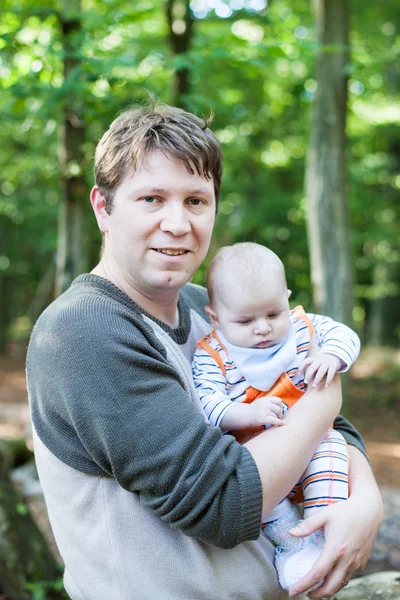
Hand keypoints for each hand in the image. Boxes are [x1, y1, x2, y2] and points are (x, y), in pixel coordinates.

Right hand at [247, 396, 284, 427]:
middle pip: (278, 409)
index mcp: (265, 399)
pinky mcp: (263, 418)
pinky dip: (279, 422)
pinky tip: (282, 424)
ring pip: (275, 416)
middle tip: (278, 417)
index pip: (278, 400)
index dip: (280, 406)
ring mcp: (263, 411)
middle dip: (279, 414)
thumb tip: (282, 407)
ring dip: (275, 419)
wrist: (244, 415)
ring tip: (272, 420)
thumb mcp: (261, 402)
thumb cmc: (254, 410)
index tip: (278, 410)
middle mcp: (265, 404)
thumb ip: (270, 402)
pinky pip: (274, 420)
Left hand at [287, 448, 383, 597]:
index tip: (292, 592)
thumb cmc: (345, 511)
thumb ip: (307, 525)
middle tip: (302, 592)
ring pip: (339, 585)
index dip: (303, 585)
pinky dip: (336, 582)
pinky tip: (328, 576)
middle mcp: (347, 560)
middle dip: (314, 594)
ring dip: (326, 590)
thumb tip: (291, 533)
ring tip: (313, 587)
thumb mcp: (324, 514)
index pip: (317, 574)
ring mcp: (356, 564)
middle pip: (329, 588)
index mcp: (336, 549)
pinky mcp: (361, 564)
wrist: (369, 511)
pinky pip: (347, 578)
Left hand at [298, 352, 341, 387]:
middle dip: (308, 375)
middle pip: (313, 367)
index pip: (305, 361)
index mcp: (313, 359)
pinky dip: (328, 380)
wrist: (335, 354)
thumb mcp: (315, 361)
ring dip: (317, 379)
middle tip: (306, 382)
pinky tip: (326, 386)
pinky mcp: (334, 366)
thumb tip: (301, 378)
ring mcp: (327, 363)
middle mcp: (319, 360)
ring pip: (321, 371)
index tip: (299, 375)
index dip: (301, 367)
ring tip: (314, 386)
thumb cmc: (321, 361)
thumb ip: (310, 368)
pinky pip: (331, 373)